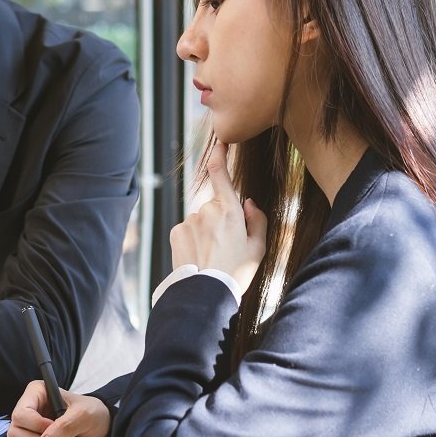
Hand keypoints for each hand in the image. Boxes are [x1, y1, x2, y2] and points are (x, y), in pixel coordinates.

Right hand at [7, 380, 110, 436]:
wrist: (104, 428)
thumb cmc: (93, 412)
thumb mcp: (83, 415)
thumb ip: (64, 427)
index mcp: (36, 394)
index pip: (21, 414)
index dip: (36, 426)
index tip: (55, 428)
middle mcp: (31, 411)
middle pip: (16, 434)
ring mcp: (34, 430)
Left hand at [170, 142, 266, 295]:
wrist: (206, 292)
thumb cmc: (237, 271)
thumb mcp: (258, 248)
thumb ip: (258, 220)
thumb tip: (249, 202)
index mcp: (230, 210)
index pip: (220, 174)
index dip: (219, 156)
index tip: (219, 144)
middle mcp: (206, 210)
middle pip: (215, 207)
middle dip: (220, 220)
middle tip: (227, 247)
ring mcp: (189, 220)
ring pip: (200, 220)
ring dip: (206, 232)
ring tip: (212, 256)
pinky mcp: (176, 231)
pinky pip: (188, 230)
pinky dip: (193, 240)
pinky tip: (198, 257)